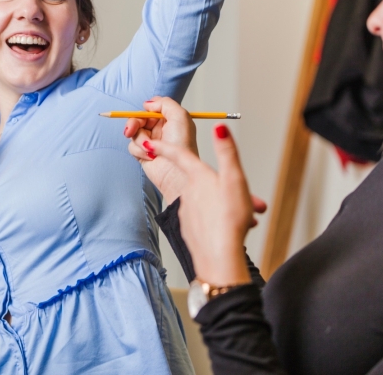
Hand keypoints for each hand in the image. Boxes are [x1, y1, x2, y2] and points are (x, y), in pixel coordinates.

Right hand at [124, 97, 197, 200]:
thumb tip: (148, 104)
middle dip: (134, 123)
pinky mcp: (143, 153)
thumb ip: (165, 103)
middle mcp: (160, 130)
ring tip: (149, 148)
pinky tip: (150, 157)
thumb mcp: (180, 116)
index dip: (146, 109)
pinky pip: (132, 146)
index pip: (152, 109)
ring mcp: (151, 142)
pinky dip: (139, 151)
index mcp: (170, 120)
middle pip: (139, 119)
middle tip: (131, 130)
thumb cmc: (182, 146)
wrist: (176, 172)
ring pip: (134, 133)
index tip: (145, 110)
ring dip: (139, 140)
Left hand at [149, 124, 254, 285]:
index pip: (176, 155)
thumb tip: (220, 126)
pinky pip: (194, 216)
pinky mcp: (186, 227)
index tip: (149, 140)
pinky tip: (217, 223)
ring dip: (205, 199)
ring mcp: (184, 210)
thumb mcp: (234, 179)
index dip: (162, 146)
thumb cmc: (229, 217)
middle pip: (187, 177)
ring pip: (194, 198)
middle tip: (205, 179)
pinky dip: (205, 216)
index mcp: (197, 176)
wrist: (219, 256)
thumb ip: (227, 152)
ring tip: (226, 208)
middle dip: (192, 175)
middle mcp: (186, 191)